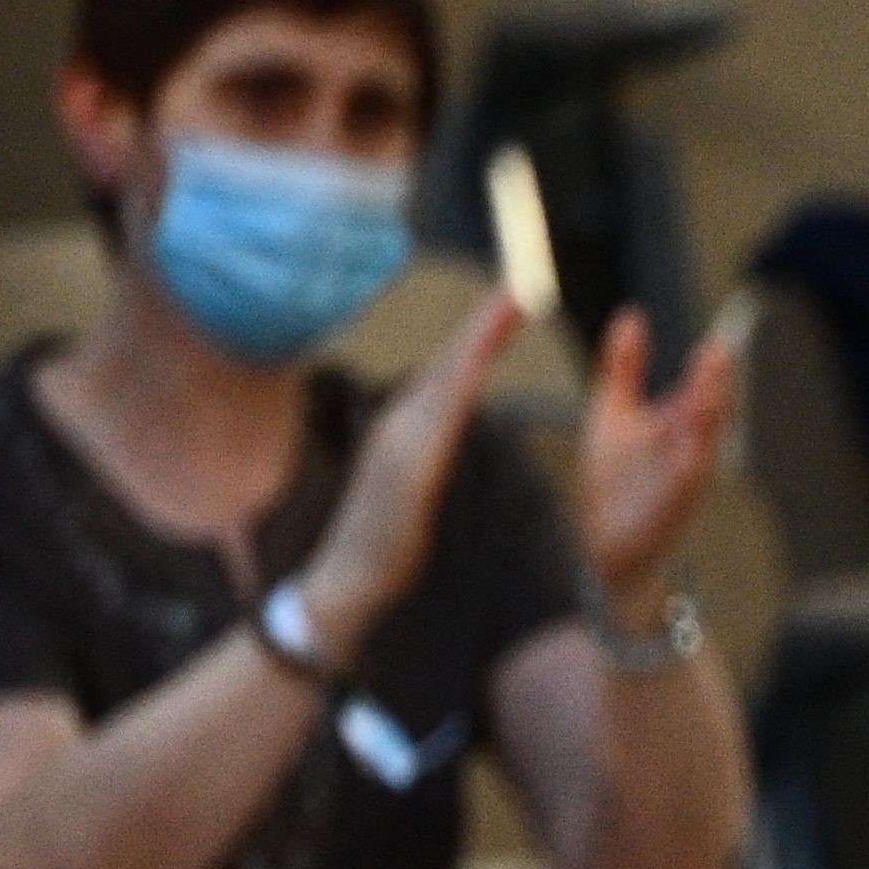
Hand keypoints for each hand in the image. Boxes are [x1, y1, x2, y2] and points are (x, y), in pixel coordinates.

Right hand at [291, 291, 523, 656]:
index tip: (517, 292)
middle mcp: (402, 426)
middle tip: (522, 282)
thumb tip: (452, 420)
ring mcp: (398, 450)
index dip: (483, 331)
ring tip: (509, 307)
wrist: (345, 586)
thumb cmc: (386, 539)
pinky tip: (474, 374)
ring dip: (476, 345)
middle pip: (452, 365)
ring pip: (446, 387)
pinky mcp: (403, 480)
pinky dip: (456, 398)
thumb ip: (434, 445)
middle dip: (485, 322)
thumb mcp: (420, 481)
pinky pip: (435, 433)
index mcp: (413, 426)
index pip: (455, 369)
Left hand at [575, 305, 738, 615]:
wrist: (609, 553)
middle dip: (718, 383)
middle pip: (712, 408)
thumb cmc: (617, 486)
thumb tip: (632, 315)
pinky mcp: (677, 503)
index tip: (722, 342)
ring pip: (707, 440)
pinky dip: (695, 458)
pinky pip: (690, 476)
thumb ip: (626, 366)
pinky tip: (692, 444)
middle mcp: (691, 446)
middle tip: (722, 351)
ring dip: (713, 413)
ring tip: (715, 393)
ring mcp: (688, 475)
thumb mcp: (616, 414)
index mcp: (681, 422)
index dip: (713, 367)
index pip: (702, 387)